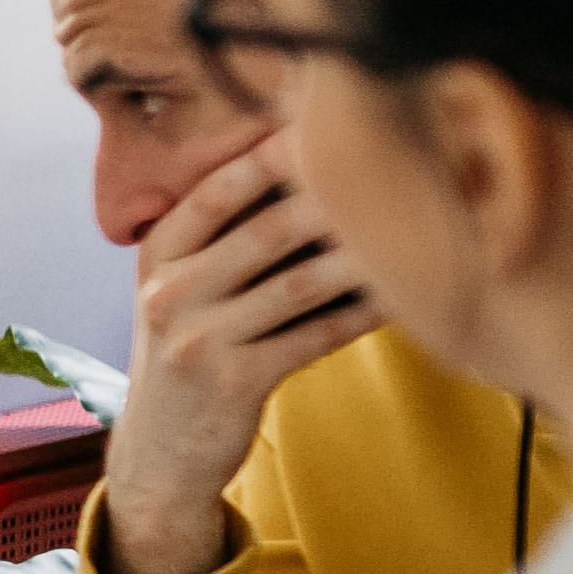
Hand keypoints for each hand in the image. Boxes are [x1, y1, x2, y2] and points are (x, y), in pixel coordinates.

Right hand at [92, 135, 385, 573]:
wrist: (160, 453)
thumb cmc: (191, 351)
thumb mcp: (181, 289)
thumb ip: (223, 236)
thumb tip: (309, 164)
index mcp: (156, 255)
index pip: (216, 189)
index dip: (273, 152)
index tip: (328, 120)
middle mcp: (168, 293)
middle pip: (265, 229)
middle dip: (334, 195)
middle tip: (396, 162)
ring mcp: (198, 341)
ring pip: (299, 282)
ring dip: (362, 254)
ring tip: (416, 223)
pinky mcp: (234, 383)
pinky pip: (316, 334)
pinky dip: (364, 312)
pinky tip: (402, 293)